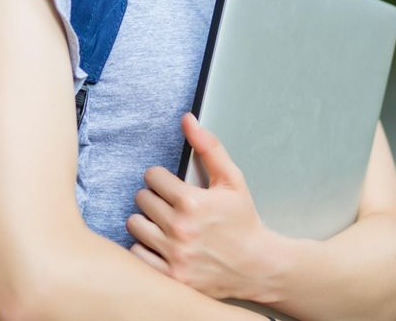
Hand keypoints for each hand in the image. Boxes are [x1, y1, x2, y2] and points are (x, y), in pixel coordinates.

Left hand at [126, 113, 283, 301]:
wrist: (260, 266)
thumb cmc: (244, 222)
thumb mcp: (232, 180)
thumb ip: (208, 147)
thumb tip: (187, 120)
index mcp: (192, 201)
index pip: (152, 176)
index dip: (162, 178)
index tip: (171, 186)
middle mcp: (179, 228)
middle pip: (141, 199)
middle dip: (154, 198)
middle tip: (169, 205)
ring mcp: (174, 254)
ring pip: (135, 224)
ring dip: (146, 222)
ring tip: (163, 223)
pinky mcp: (171, 276)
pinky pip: (137, 254)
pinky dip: (145, 248)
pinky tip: (160, 244)